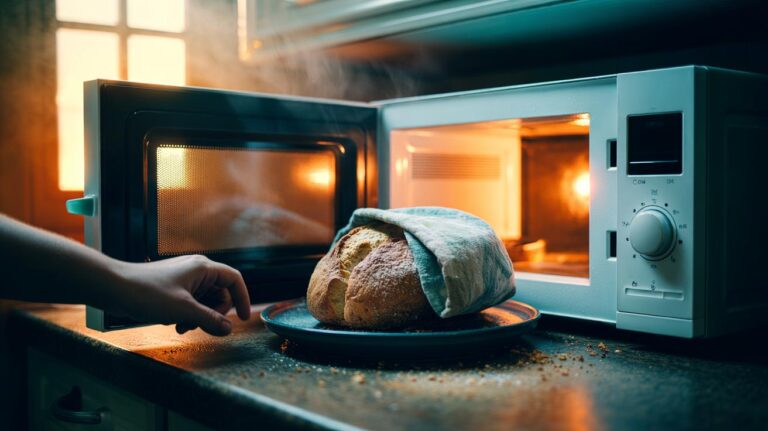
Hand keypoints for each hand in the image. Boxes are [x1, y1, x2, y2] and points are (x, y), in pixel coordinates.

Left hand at [111, 255, 250, 335]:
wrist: (114, 287)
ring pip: (205, 299)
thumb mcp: (183, 310)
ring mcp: (184, 277)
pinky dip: (187, 313)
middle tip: (201, 327)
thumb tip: (228, 329)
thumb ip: (209, 320)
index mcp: (203, 268)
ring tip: (181, 327)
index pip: (235, 280)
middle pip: (220, 293)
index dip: (243, 298)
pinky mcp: (173, 286)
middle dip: (214, 313)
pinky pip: (191, 301)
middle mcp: (196, 269)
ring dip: (199, 316)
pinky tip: (173, 322)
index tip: (243, 318)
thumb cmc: (147, 293)